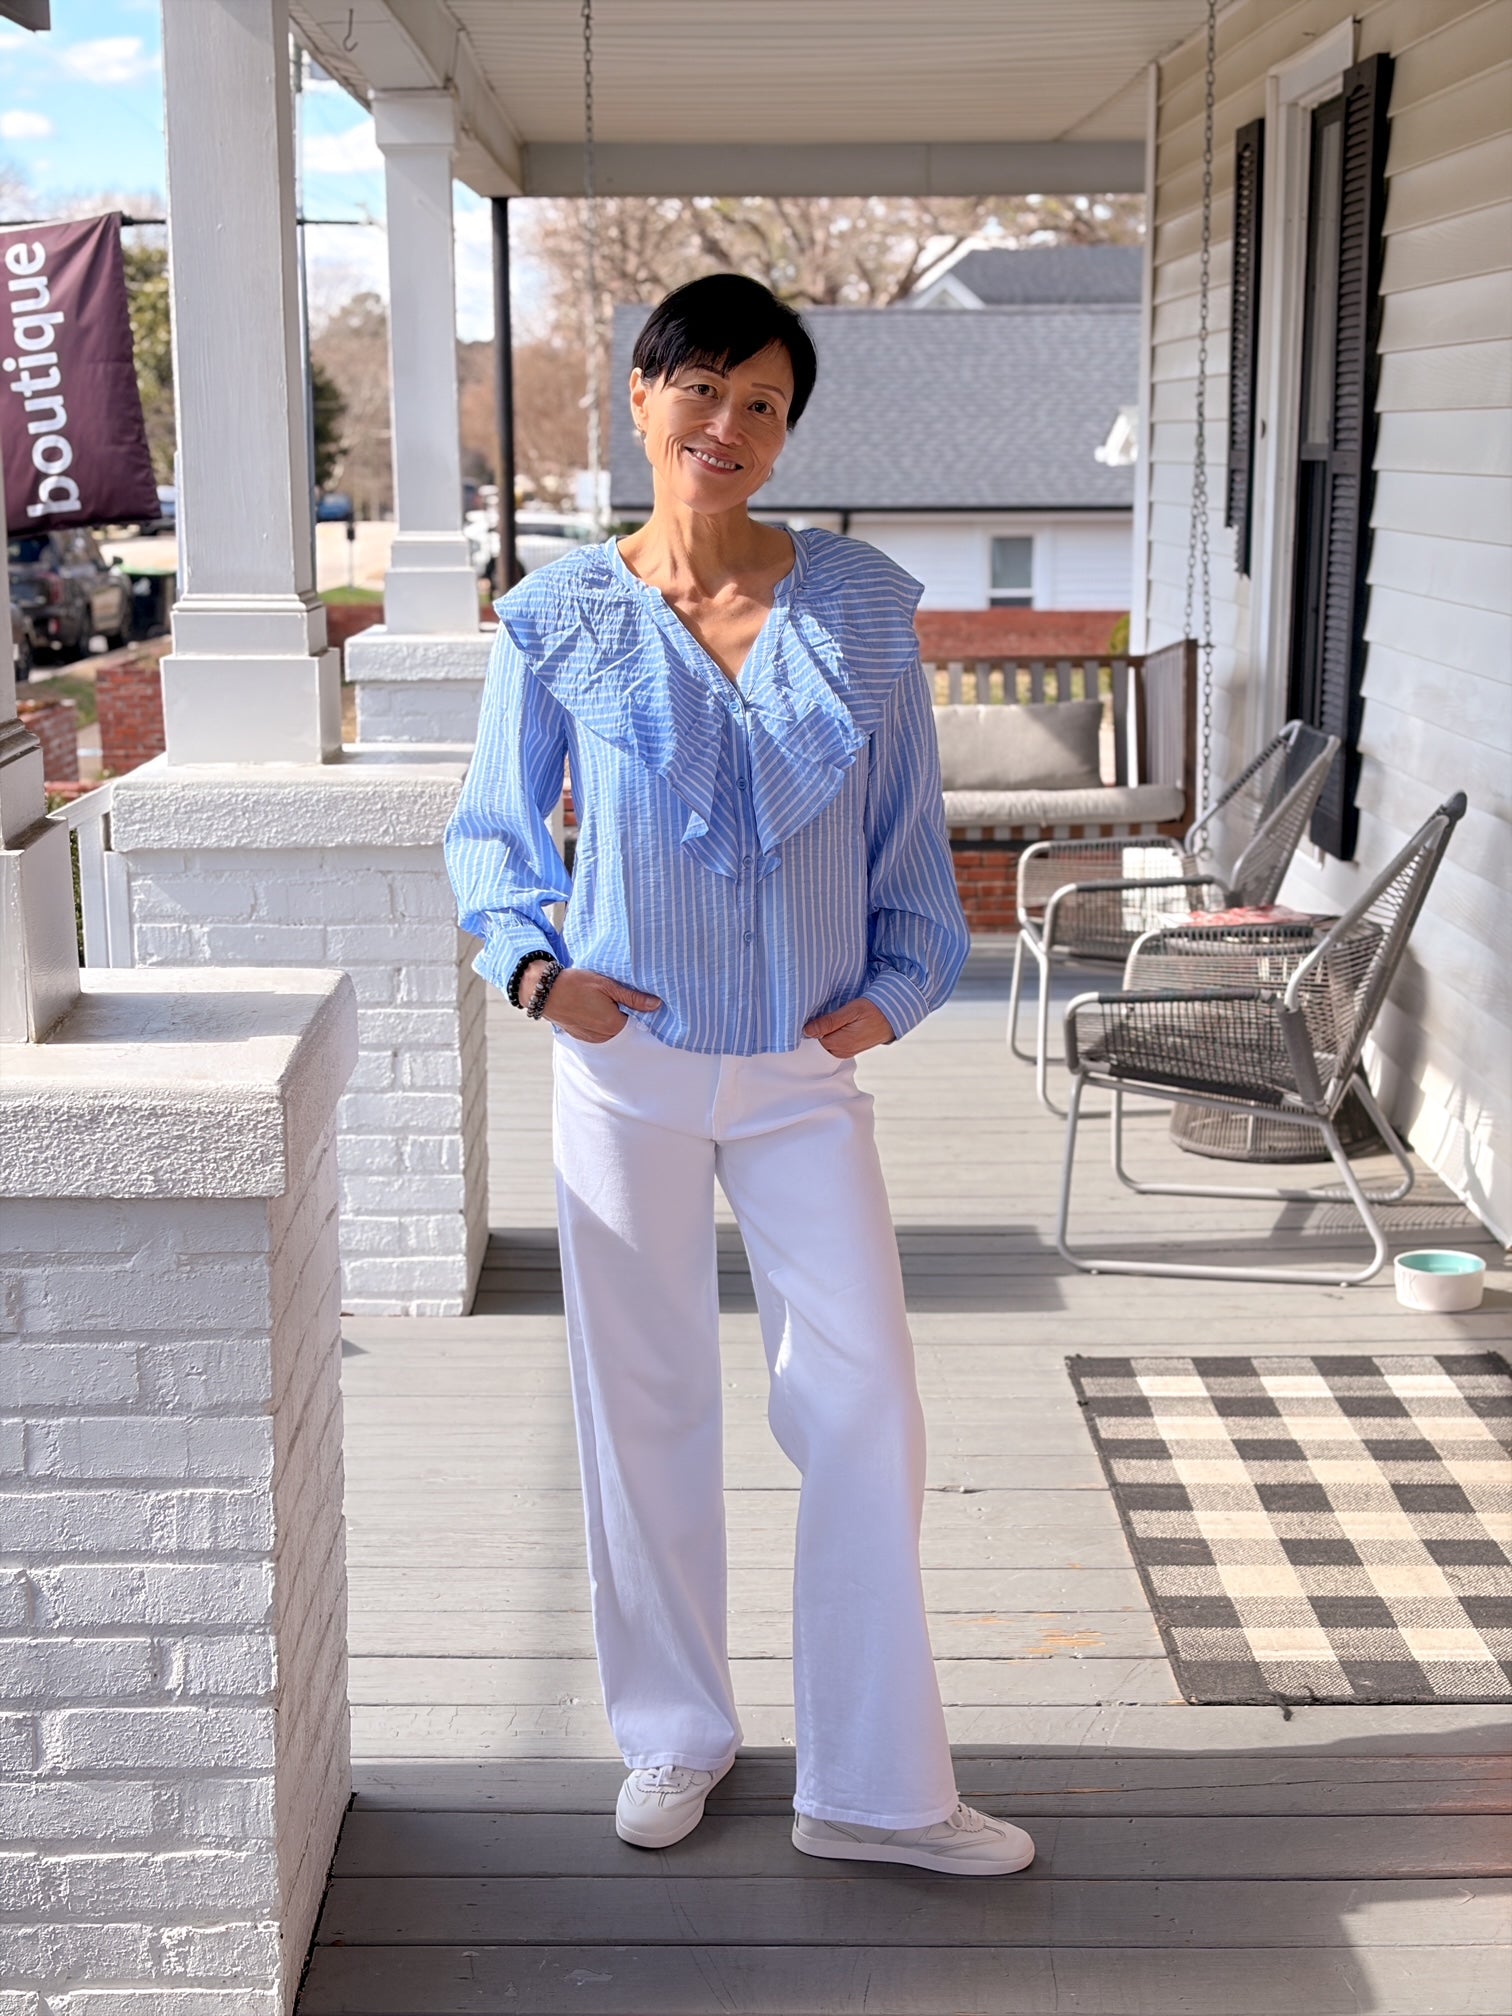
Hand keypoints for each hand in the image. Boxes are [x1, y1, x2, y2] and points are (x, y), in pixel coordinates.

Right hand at [533, 964, 662, 1041]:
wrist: (544, 992)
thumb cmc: (575, 984)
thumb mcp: (607, 985)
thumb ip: (633, 997)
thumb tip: (657, 1005)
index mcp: (614, 1025)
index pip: (639, 1023)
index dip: (640, 1011)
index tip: (638, 999)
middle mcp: (604, 1037)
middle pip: (626, 1028)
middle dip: (627, 1014)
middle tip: (619, 997)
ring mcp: (592, 1039)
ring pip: (612, 1031)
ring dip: (613, 1018)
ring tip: (605, 1001)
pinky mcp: (582, 1037)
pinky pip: (600, 1032)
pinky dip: (601, 1022)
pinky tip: (595, 1008)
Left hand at [802, 998, 894, 1056]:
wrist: (892, 1017)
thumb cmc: (873, 1010)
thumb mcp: (851, 1011)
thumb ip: (829, 1022)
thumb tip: (807, 1031)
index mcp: (839, 1043)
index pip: (812, 1041)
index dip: (808, 1029)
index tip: (806, 1018)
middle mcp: (840, 1051)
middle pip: (816, 1046)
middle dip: (813, 1033)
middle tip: (814, 1017)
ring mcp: (844, 1052)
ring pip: (823, 1046)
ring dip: (821, 1035)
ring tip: (824, 1020)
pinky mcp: (848, 1050)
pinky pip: (831, 1046)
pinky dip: (828, 1037)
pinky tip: (831, 1027)